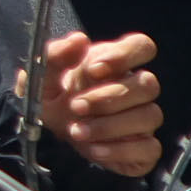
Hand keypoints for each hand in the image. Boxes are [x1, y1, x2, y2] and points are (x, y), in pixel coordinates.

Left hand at [34, 30, 164, 177]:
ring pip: (150, 115)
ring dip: (111, 125)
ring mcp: (142, 118)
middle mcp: (133, 88)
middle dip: (109, 97)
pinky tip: (94, 149)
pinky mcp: (144, 148)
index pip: (142, 46)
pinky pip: (150, 148)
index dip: (126, 55)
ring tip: (77, 131)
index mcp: (112, 64)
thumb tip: (78, 40)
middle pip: (148, 84)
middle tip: (75, 106)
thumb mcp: (40, 78)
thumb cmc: (50, 101)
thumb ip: (55, 56)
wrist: (48, 139)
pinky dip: (121, 150)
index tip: (94, 69)